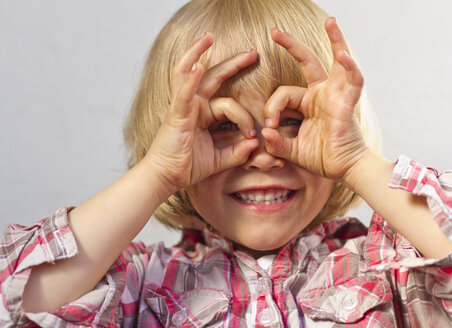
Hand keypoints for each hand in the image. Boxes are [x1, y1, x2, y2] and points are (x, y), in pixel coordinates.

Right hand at [143, 33, 258, 195]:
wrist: (166, 178)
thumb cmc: (187, 167)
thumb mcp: (218, 159)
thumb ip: (236, 152)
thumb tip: (254, 145)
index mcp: (202, 114)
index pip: (229, 104)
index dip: (244, 118)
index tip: (252, 136)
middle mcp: (192, 106)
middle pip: (212, 77)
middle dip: (233, 64)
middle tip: (252, 53)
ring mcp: (182, 107)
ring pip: (189, 73)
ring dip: (198, 53)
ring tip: (209, 37)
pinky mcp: (176, 115)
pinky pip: (183, 93)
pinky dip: (190, 79)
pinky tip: (198, 64)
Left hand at [263, 18, 368, 179]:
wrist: (344, 170)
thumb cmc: (322, 157)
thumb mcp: (292, 151)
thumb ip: (277, 144)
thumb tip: (264, 132)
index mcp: (307, 102)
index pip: (283, 94)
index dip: (272, 107)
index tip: (269, 126)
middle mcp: (322, 93)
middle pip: (307, 62)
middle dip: (291, 45)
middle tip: (273, 31)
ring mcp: (336, 95)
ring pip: (336, 61)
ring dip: (335, 40)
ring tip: (330, 21)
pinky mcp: (347, 103)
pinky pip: (352, 81)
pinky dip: (350, 68)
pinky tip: (343, 55)